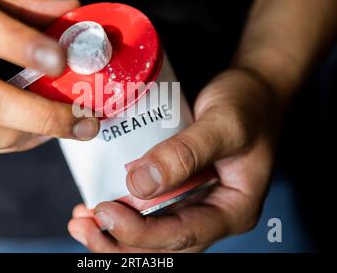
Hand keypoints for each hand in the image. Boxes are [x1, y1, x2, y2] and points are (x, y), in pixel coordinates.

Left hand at [68, 68, 279, 251]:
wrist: (254, 90)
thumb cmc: (248, 104)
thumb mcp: (224, 123)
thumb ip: (186, 153)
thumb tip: (140, 184)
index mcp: (233, 209)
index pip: (183, 235)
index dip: (140, 232)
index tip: (105, 212)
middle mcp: (213, 213)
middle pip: (163, 245)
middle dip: (120, 242)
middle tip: (84, 225)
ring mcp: (196, 201)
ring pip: (153, 232)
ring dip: (116, 233)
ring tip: (82, 220)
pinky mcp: (181, 187)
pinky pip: (150, 209)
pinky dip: (123, 211)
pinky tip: (96, 202)